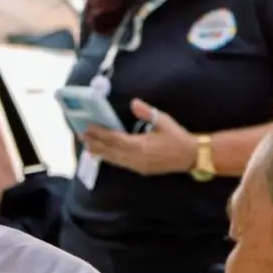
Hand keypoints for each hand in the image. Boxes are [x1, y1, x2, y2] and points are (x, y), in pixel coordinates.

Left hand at [81, 98, 197, 175]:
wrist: (190, 156)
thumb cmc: (177, 137)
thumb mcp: (163, 121)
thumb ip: (147, 113)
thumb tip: (134, 103)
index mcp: (140, 145)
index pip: (115, 139)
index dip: (100, 134)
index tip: (88, 128)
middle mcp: (135, 158)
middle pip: (111, 151)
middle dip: (96, 143)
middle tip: (82, 137)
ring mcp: (137, 165)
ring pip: (114, 159)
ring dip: (101, 152)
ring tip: (88, 147)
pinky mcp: (140, 169)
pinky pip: (121, 164)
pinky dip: (111, 158)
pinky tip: (104, 155)